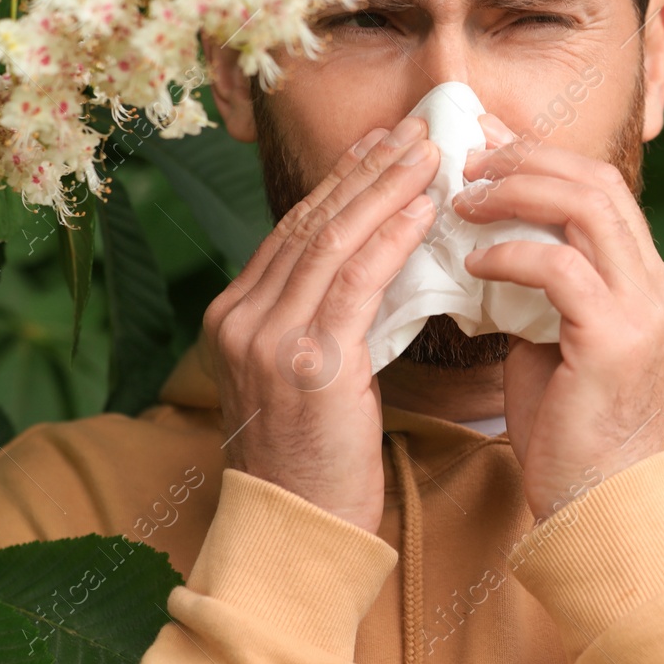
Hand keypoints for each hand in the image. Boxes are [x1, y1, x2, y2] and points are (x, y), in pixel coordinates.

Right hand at [200, 116, 439, 534]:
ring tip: (429, 152)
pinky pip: (356, 281)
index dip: (342, 182)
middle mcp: (239, 318)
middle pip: (312, 223)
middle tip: (414, 130)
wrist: (297, 533)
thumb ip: (324, 318)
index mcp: (234, 316)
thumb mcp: (306, 376)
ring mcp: (266, 338)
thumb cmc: (315, 460)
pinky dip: (392, 237)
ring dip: (386, 188)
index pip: (294, 230)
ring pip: (333, 241)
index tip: (383, 145)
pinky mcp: (307, 363)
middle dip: (368, 170)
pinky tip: (423, 209)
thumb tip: (377, 262)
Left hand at [454, 113, 663, 522]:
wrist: (594, 502)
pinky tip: (473, 264)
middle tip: (465, 162)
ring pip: (584, 208)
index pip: (599, 185)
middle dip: (524, 160)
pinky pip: (559, 267)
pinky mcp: (614, 339)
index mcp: (647, 275)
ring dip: (514, 193)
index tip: (483, 148)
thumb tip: (485, 224)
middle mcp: (656, 282)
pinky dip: (509, 254)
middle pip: (595, 181)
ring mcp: (642, 308)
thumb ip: (537, 278)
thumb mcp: (551, 331)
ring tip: (463, 201)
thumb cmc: (565, 421)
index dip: (540, 156)